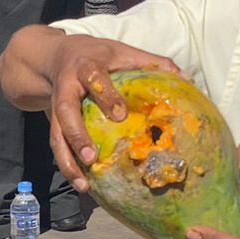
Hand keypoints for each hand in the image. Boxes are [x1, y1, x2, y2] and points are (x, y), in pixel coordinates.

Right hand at [45, 33, 180, 191]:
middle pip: (65, 113)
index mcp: (85, 67)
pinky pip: (57, 147)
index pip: (93, 78)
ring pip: (56, 137)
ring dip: (67, 162)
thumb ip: (152, 63)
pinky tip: (82, 185)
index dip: (105, 96)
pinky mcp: (53, 123)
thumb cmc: (99, 56)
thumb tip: (186, 80)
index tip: (120, 114)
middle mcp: (66, 89)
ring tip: (83, 185)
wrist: (57, 57)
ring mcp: (56, 109)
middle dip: (76, 136)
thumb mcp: (123, 52)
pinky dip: (68, 167)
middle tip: (91, 158)